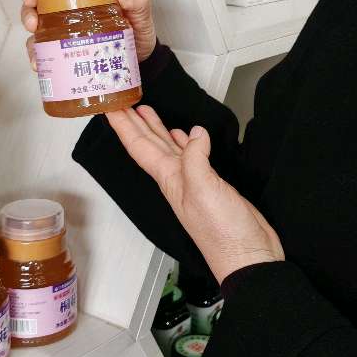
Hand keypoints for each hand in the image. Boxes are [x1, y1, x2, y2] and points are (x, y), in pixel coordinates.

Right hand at [20, 0, 157, 71]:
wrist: (139, 62)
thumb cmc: (137, 31)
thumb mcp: (142, 13)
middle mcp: (69, 6)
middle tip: (32, 6)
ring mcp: (62, 27)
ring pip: (34, 18)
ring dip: (28, 21)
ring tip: (33, 32)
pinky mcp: (60, 48)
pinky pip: (41, 49)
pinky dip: (35, 54)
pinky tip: (38, 60)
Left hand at [105, 104, 283, 284]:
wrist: (247, 256)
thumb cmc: (222, 232)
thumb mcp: (203, 190)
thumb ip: (195, 158)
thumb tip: (195, 133)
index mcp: (169, 179)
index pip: (139, 146)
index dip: (123, 126)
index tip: (109, 108)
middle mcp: (176, 179)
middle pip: (149, 145)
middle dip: (134, 123)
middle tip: (122, 100)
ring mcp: (193, 182)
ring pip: (168, 149)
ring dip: (155, 129)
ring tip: (144, 110)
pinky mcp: (211, 185)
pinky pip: (190, 156)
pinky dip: (184, 143)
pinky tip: (183, 135)